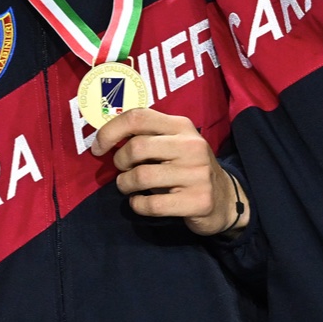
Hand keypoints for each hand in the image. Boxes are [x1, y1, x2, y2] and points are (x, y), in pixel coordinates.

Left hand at [90, 108, 248, 236]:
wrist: (225, 198)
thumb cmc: (186, 168)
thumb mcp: (172, 144)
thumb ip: (146, 136)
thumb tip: (105, 140)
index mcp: (181, 125)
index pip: (137, 117)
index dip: (110, 131)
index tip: (98, 148)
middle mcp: (191, 146)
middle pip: (136, 147)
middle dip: (119, 162)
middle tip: (122, 171)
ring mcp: (197, 174)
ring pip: (141, 176)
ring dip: (125, 185)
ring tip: (129, 187)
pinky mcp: (198, 201)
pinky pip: (152, 204)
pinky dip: (137, 205)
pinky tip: (140, 203)